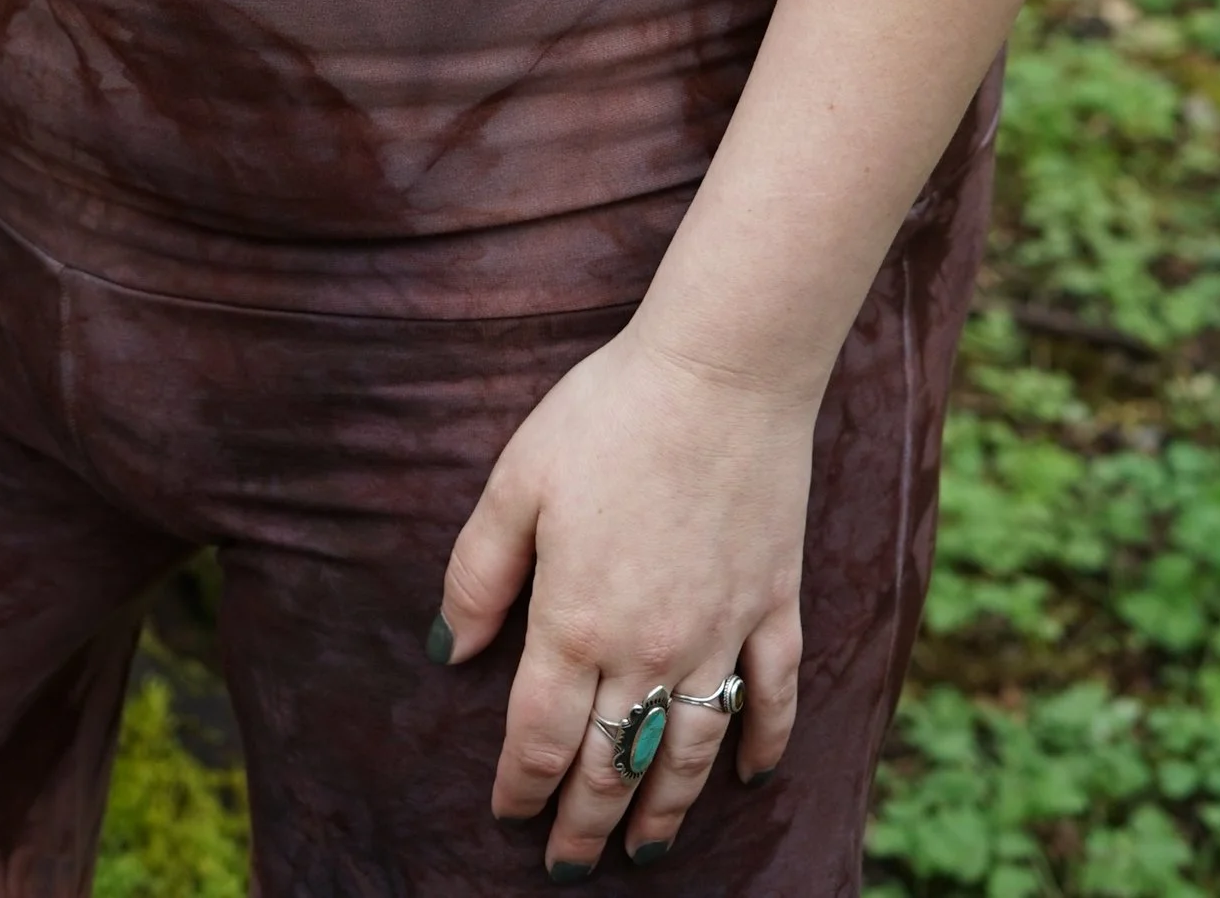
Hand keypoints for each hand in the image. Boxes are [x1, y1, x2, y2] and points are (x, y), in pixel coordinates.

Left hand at [435, 324, 814, 873]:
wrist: (721, 371)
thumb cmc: (608, 414)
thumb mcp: (516, 482)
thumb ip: (478, 573)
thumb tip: (444, 649)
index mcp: (575, 623)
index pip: (541, 739)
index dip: (521, 789)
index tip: (509, 817)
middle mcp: (648, 649)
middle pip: (612, 764)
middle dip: (585, 822)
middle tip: (569, 864)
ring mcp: (719, 633)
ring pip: (689, 752)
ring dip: (664, 809)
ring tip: (645, 849)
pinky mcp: (775, 606)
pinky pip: (773, 697)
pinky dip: (762, 744)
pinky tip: (750, 775)